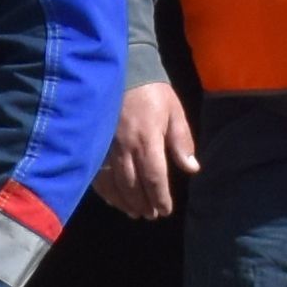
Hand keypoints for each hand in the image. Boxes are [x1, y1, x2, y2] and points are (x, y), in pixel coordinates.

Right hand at [95, 74, 197, 222]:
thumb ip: (181, 141)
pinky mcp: (95, 145)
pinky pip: (98, 174)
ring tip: (134, 213)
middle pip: (133, 186)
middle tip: (150, 215)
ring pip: (114, 184)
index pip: (154, 178)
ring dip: (125, 202)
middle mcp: (126, 149)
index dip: (159, 197)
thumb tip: (191, 168)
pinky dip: (106, 191)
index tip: (165, 210)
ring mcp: (107, 149)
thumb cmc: (152, 92)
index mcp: (148, 141)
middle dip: (143, 204)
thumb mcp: (174, 112)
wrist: (123, 71)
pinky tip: (113, 199)